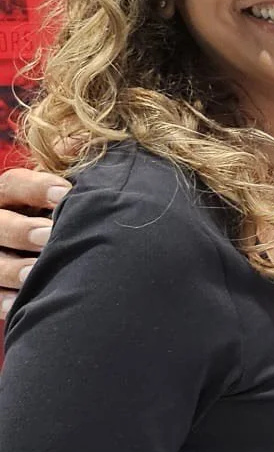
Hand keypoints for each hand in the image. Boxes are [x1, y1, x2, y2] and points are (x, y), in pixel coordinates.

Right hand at [0, 163, 67, 312]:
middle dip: (21, 229)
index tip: (65, 193)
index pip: (14, 184)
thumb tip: (88, 150)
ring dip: (11, 267)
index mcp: (13, 197)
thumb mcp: (67, 198)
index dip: (35, 187)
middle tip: (48, 234)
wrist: (60, 263)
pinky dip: (4, 299)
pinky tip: (19, 302)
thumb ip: (75, 181)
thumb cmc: (70, 221)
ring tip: (33, 271)